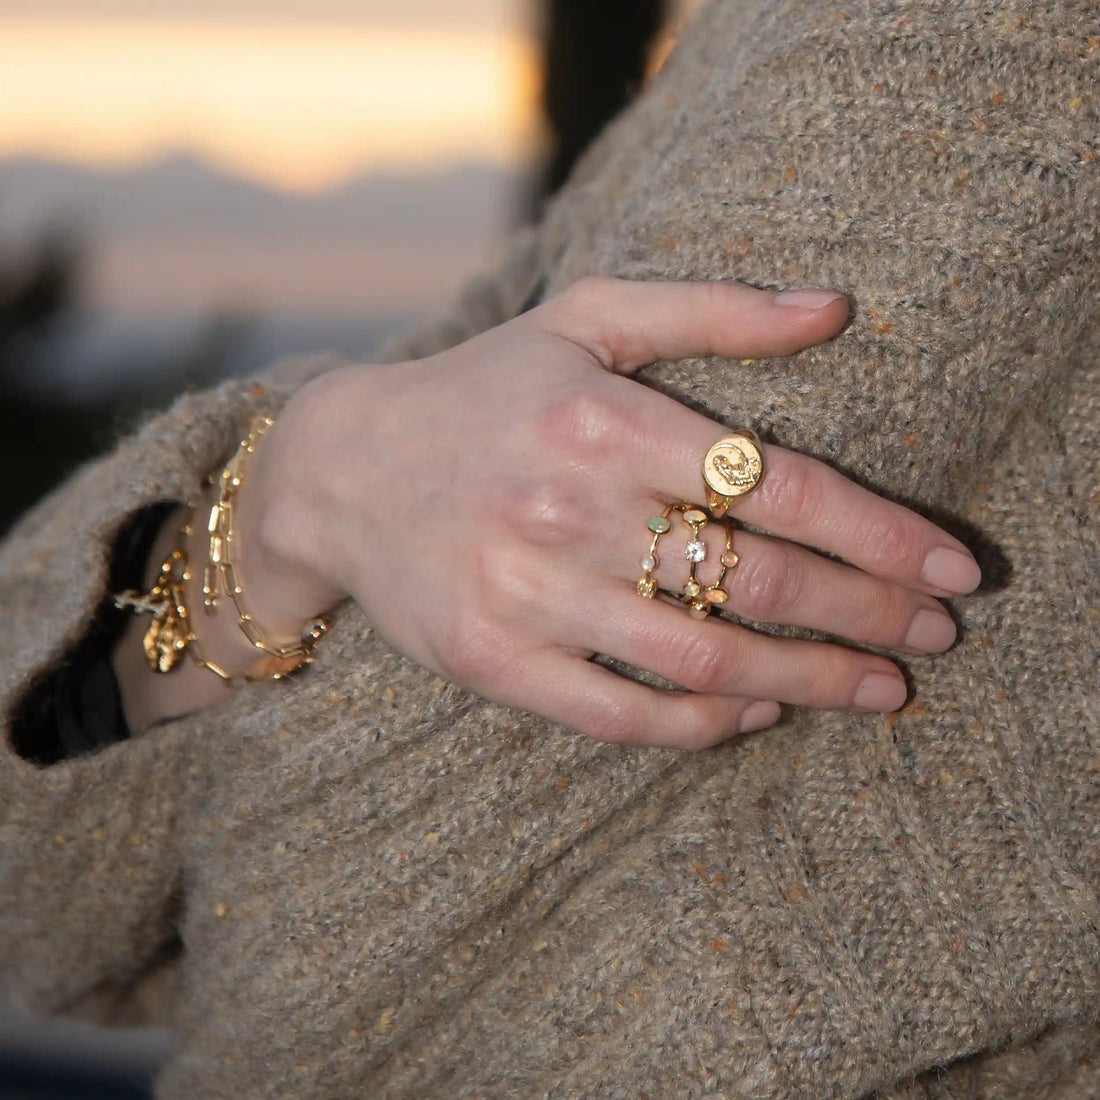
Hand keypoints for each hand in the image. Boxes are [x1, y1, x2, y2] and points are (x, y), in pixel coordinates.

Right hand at [235, 278, 980, 749]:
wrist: (343, 470)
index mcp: (603, 421)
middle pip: (757, 580)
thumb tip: (834, 309)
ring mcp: (524, 594)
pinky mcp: (491, 660)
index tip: (951, 570)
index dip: (882, 534)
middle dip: (868, 616)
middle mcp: (566, 509)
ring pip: (700, 658)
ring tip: (877, 691)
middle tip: (937, 639)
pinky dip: (701, 725)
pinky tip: (755, 713)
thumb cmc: (484, 391)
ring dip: (807, 682)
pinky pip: (617, 713)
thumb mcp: (585, 318)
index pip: (778, 486)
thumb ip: (711, 310)